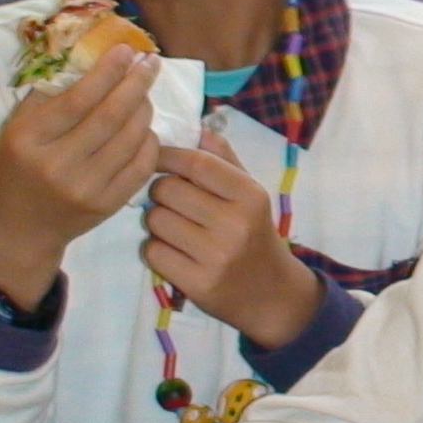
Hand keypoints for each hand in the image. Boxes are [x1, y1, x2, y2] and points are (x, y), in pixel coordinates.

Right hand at [0, 45, 158, 308]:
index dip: (108, 71)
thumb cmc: (16, 170)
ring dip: (146, 109)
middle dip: (137, 84)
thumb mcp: (17, 130)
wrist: (19, 228)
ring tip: (145, 93)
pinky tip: (146, 126)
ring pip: (132, 138)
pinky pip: (142, 165)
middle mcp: (58, 164)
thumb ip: (49, 97)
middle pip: (112, 116)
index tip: (127, 50)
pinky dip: (150, 141)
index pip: (78, 98)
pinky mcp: (109, 205)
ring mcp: (87, 187)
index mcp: (29, 139)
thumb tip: (92, 63)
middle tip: (151, 62)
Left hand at [144, 130, 321, 348]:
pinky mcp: (197, 282)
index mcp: (250, 196)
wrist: (271, 294)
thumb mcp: (251, 196)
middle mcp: (235, 224)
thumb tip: (199, 127)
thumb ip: (225, 161)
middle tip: (175, 204)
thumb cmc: (255, 236)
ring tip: (177, 230)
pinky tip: (176, 254)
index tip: (157, 157)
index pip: (196, 163)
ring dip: (157, 223)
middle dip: (161, 193)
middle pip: (166, 190)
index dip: (167, 156)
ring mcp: (216, 255)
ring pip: (154, 220)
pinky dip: (156, 250)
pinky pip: (152, 251)